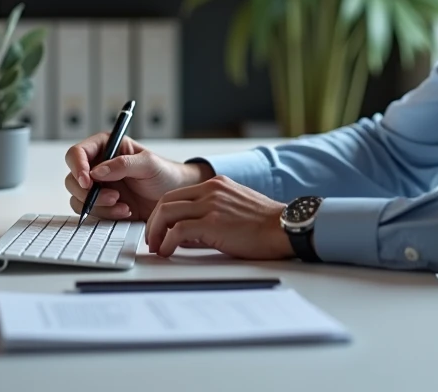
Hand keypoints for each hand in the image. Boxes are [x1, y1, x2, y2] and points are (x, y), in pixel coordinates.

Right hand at [64, 135, 211, 220]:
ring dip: (99, 206)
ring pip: (78, 198)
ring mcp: (98, 187)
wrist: (173, 199)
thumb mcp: (148, 163)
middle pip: (73, 178)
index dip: (77, 166)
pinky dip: (105, 215)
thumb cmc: (164, 173)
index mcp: (106, 147)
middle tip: (114, 197)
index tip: (88, 181)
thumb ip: (123, 164)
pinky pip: (90, 212)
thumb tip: (96, 172)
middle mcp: (97, 166)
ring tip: (124, 206)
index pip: (77, 153)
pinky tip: (125, 212)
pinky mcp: (102, 205)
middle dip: (89, 192)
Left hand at [145, 175, 293, 259]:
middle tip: (152, 240)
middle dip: (153, 222)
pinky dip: (167, 243)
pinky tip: (168, 252)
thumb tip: (187, 235)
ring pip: (166, 212)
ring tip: (157, 248)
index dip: (162, 213)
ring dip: (156, 232)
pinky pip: (178, 230)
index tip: (159, 229)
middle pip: (166, 201)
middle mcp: (211, 190)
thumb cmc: (266, 225)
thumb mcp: (235, 209)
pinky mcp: (213, 222)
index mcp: (216, 185)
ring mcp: (211, 204)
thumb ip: (211, 215)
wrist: (285, 227)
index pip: (177, 194)